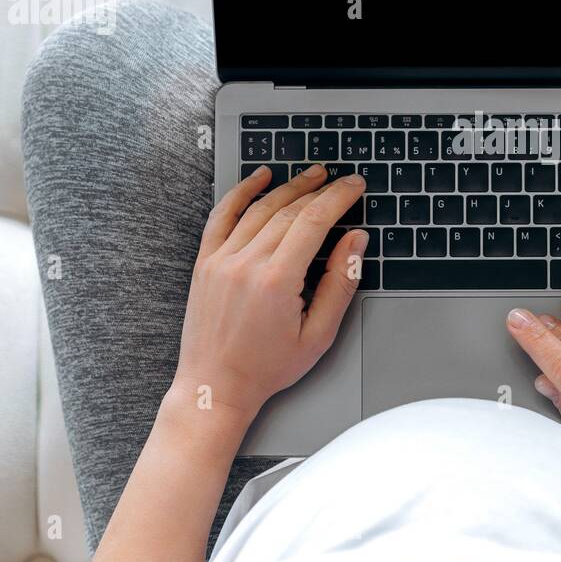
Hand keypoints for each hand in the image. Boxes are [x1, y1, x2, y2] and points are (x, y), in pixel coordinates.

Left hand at [172, 164, 368, 417]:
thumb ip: (340, 283)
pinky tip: (259, 177)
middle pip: (289, 210)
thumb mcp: (318, 335)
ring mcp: (221, 260)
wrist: (215, 386)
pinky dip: (241, 192)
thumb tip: (355, 242)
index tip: (354, 186)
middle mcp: (246, 263)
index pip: (314, 222)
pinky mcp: (205, 262)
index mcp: (277, 281)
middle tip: (341, 179)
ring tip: (312, 175)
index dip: (339, 198)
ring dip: (289, 186)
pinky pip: (222, 215)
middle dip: (320, 190)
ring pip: (260, 208)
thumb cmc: (267, 367)